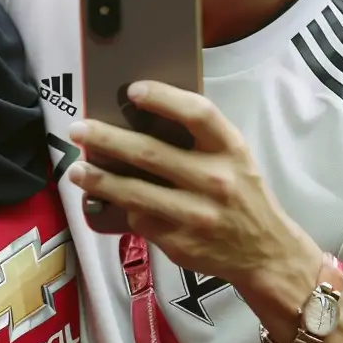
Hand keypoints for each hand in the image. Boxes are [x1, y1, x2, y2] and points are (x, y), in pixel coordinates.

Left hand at [69, 83, 322, 334]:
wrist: (266, 252)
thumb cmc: (241, 193)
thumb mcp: (234, 157)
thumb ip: (198, 137)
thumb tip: (138, 115)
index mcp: (230, 150)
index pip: (197, 114)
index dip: (163, 98)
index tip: (132, 90)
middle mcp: (215, 180)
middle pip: (151, 153)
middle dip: (107, 139)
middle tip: (78, 129)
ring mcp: (197, 214)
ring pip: (135, 193)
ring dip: (99, 179)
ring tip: (76, 169)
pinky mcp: (181, 243)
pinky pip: (141, 220)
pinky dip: (122, 208)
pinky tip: (106, 200)